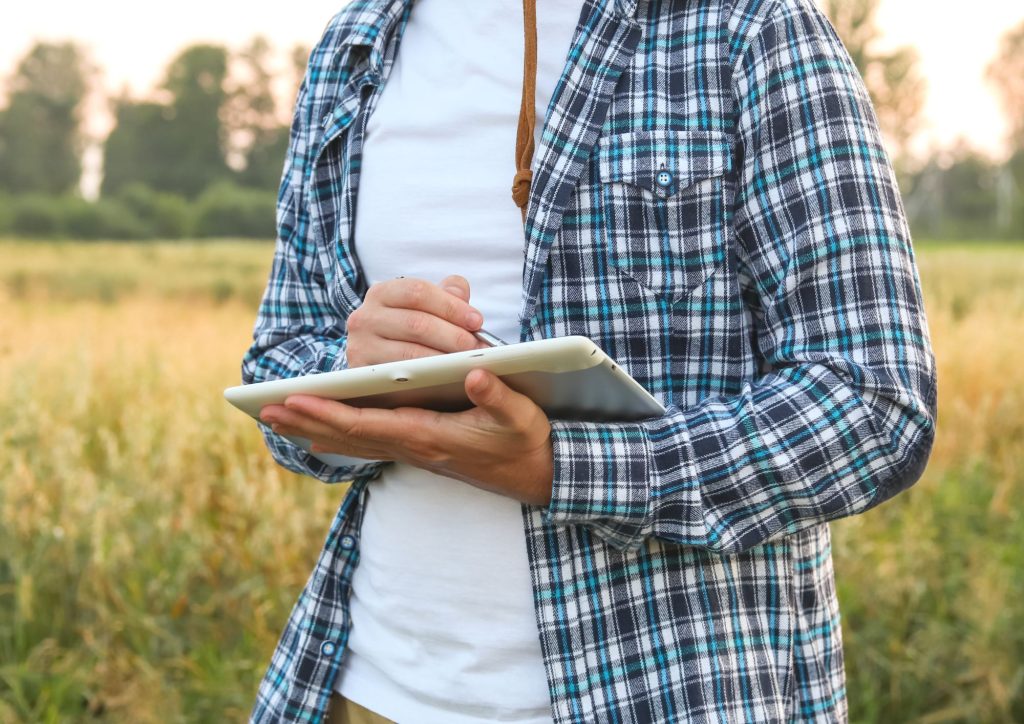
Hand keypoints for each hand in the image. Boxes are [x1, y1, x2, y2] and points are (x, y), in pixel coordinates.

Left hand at [259, 369, 553, 505]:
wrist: (536, 476)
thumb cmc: (526, 442)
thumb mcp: (521, 416)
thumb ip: (498, 395)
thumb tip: (473, 375)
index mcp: (430, 437)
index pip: (368, 425)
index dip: (329, 412)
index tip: (294, 400)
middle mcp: (414, 447)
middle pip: (349, 436)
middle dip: (306, 421)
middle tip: (265, 409)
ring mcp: (414, 451)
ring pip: (354, 441)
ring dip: (314, 429)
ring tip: (279, 417)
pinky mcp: (419, 448)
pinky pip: (367, 442)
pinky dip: (338, 434)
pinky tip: (321, 431)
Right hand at [346, 274, 487, 367]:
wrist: (378, 362)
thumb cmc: (408, 332)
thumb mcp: (425, 308)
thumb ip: (446, 295)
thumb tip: (460, 291)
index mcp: (382, 293)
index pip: (418, 292)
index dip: (451, 306)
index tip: (477, 321)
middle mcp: (364, 317)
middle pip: (417, 323)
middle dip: (454, 336)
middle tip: (480, 348)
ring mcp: (360, 347)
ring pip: (411, 353)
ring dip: (446, 359)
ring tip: (470, 364)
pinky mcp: (363, 374)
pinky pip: (401, 376)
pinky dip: (429, 377)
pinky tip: (448, 378)